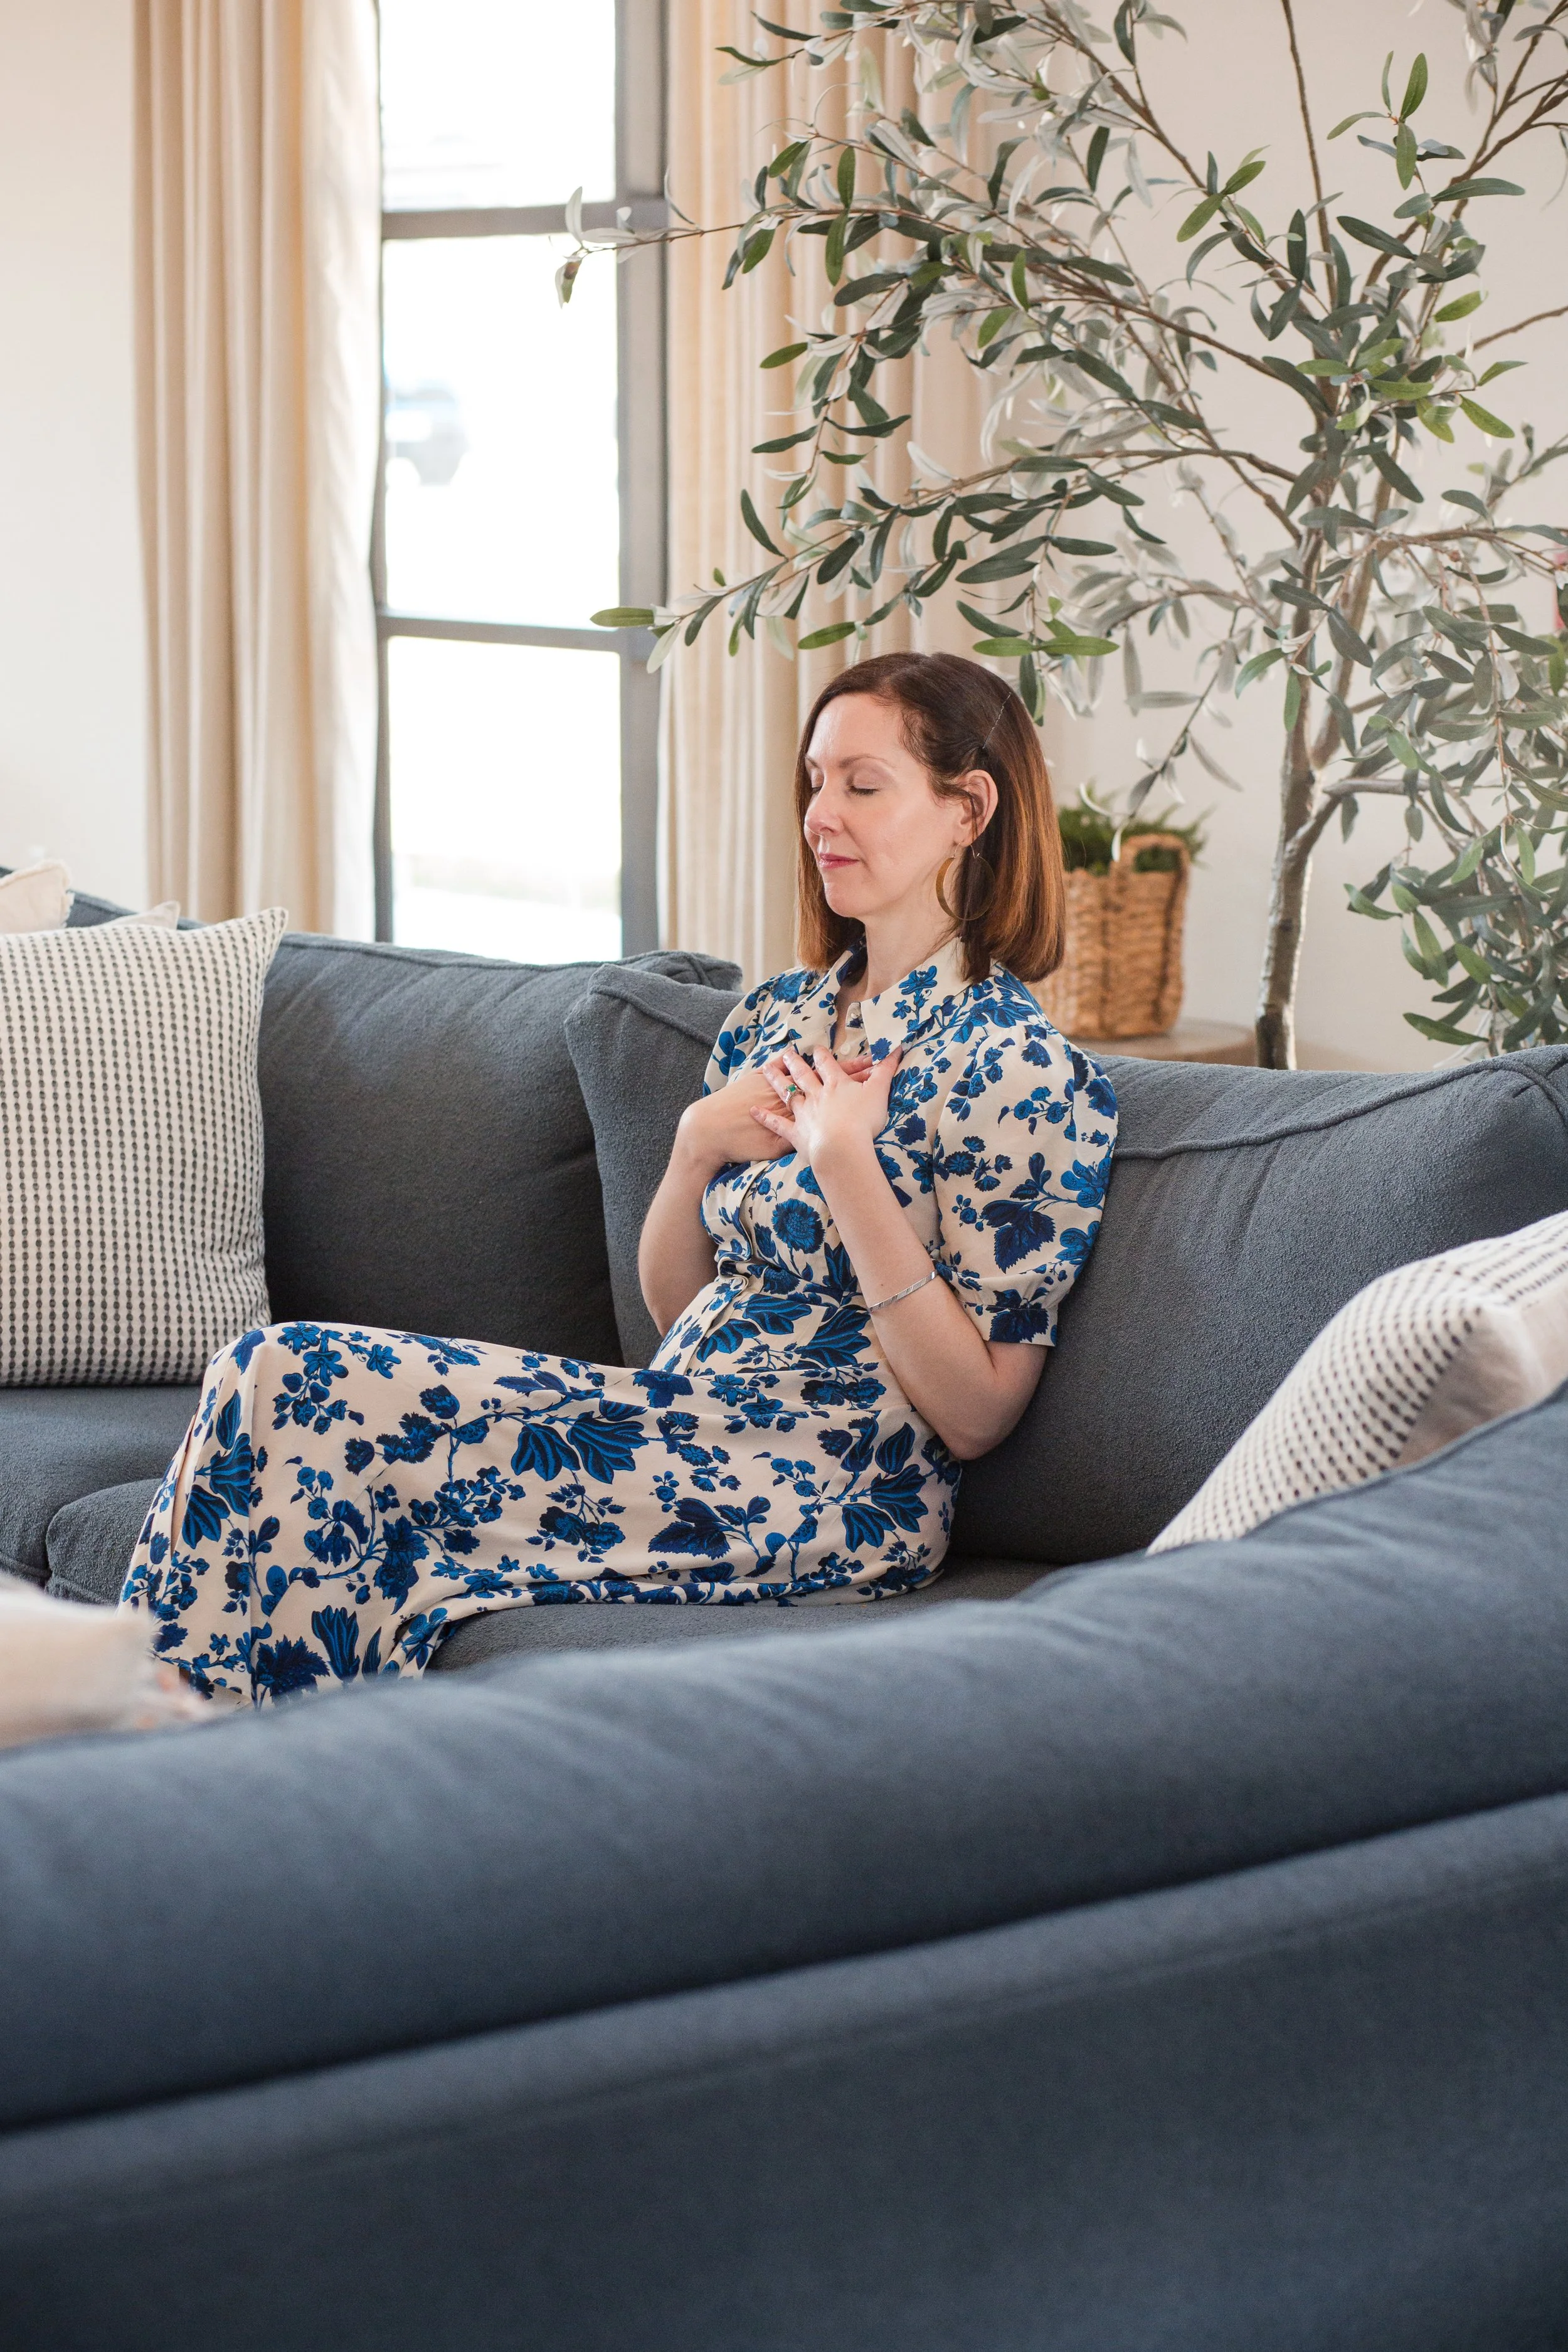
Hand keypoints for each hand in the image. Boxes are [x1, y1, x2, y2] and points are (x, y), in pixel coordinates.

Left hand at [752, 1044, 900, 1169]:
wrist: (842, 1147)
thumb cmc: (863, 1120)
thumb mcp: (879, 1092)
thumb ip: (886, 1071)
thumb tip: (897, 1049)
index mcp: (836, 1084)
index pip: (828, 1065)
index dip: (823, 1056)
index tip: (817, 1048)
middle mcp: (816, 1095)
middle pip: (803, 1075)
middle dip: (796, 1063)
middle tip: (787, 1053)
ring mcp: (803, 1113)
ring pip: (787, 1093)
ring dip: (777, 1081)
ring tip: (767, 1069)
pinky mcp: (795, 1133)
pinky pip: (777, 1124)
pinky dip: (765, 1118)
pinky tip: (754, 1111)